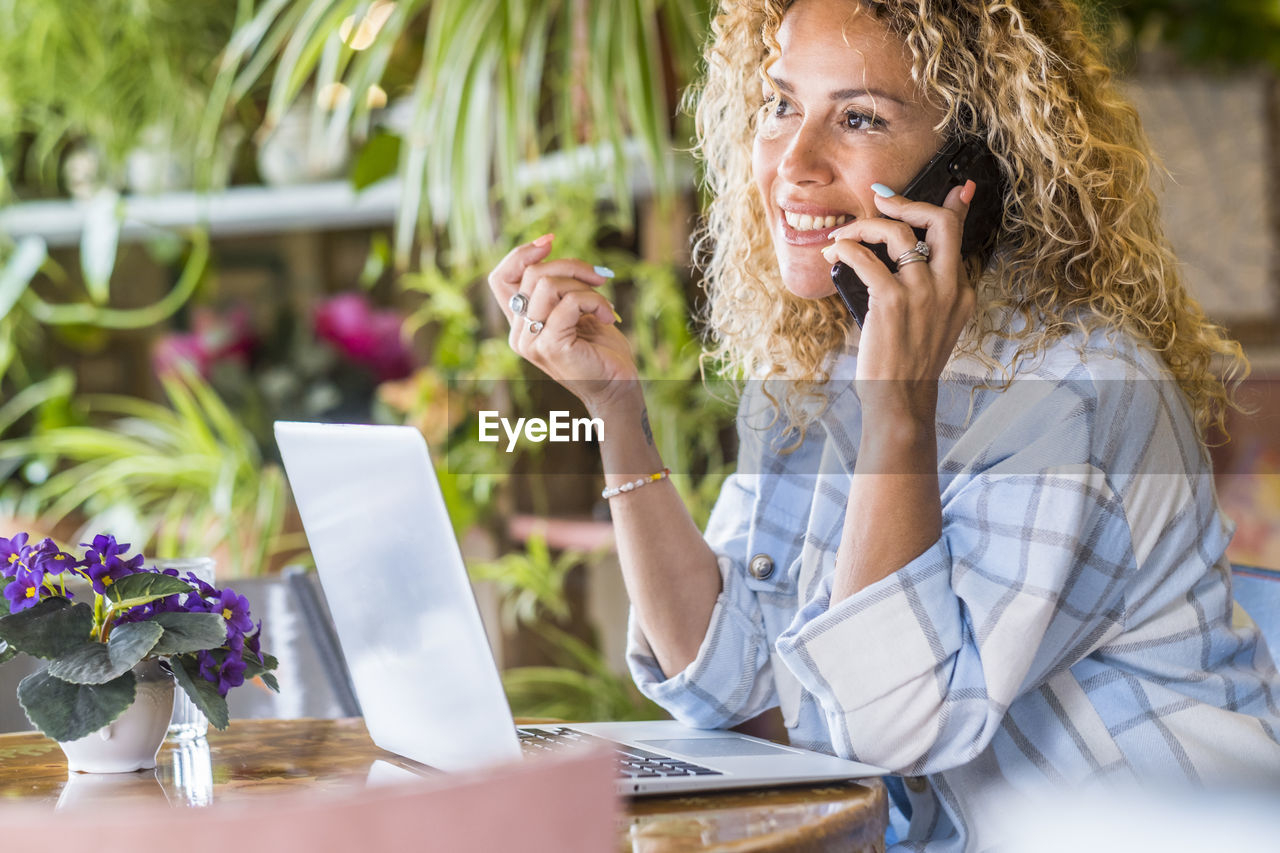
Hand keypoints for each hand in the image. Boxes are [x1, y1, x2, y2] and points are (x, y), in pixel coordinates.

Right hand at [487, 234, 639, 413]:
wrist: (617, 386)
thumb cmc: (601, 348)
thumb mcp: (575, 309)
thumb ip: (557, 287)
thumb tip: (546, 244)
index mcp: (520, 323)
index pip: (500, 278)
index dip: (521, 254)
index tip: (550, 241)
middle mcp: (518, 333)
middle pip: (532, 274)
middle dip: (571, 266)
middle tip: (600, 277)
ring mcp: (531, 342)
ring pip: (549, 285)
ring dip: (585, 286)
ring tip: (605, 303)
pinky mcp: (550, 346)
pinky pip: (569, 303)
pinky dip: (595, 302)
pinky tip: (610, 316)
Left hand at [821, 180, 976, 424]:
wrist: (901, 399)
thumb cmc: (907, 364)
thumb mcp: (930, 324)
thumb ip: (929, 291)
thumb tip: (908, 259)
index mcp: (961, 292)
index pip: (959, 236)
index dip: (955, 205)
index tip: (956, 187)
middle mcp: (948, 288)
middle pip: (940, 222)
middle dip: (909, 202)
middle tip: (883, 200)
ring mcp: (923, 294)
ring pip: (899, 233)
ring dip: (866, 226)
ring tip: (846, 235)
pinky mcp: (893, 303)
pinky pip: (865, 258)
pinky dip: (845, 248)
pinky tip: (834, 253)